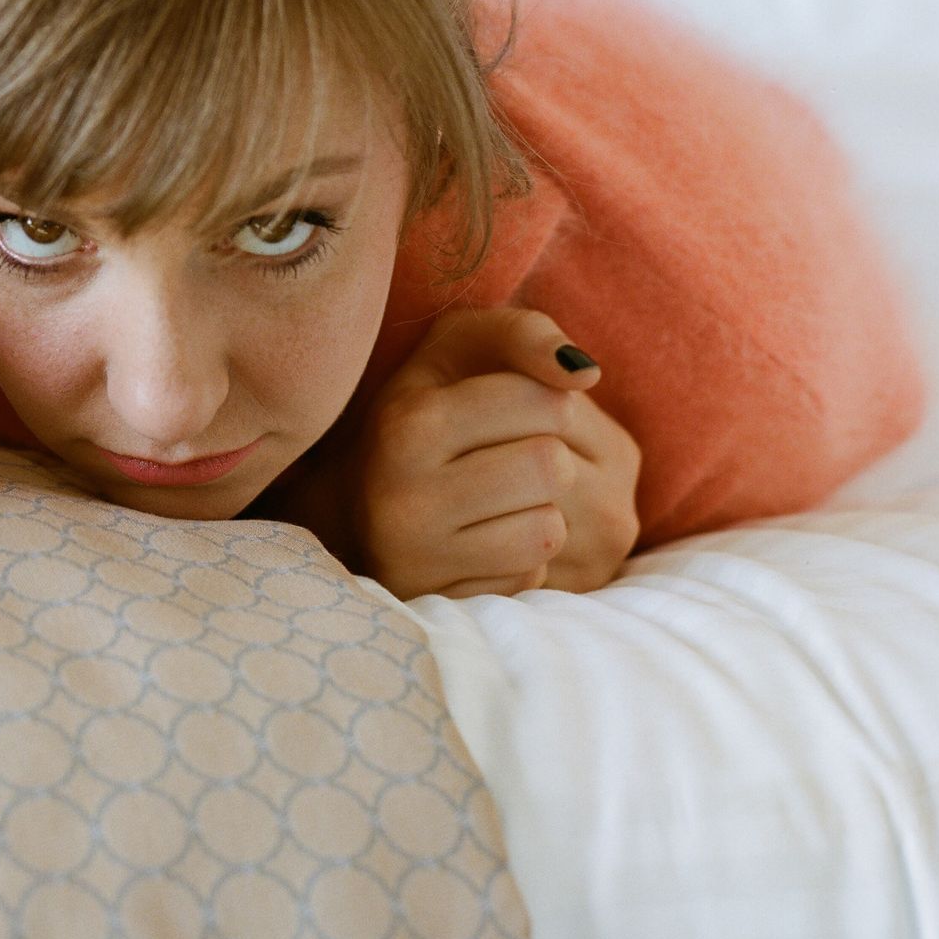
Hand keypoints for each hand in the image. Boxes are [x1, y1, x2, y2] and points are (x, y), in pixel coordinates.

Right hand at [351, 307, 641, 599]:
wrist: (353, 500)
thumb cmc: (424, 409)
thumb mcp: (456, 349)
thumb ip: (522, 334)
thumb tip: (585, 373)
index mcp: (409, 424)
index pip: (542, 400)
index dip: (547, 398)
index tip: (515, 405)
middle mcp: (405, 495)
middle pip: (551, 466)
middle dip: (548, 455)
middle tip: (510, 453)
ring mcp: (421, 560)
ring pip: (548, 529)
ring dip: (540, 510)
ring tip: (498, 498)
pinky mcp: (441, 604)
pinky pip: (531, 581)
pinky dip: (524, 558)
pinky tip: (485, 539)